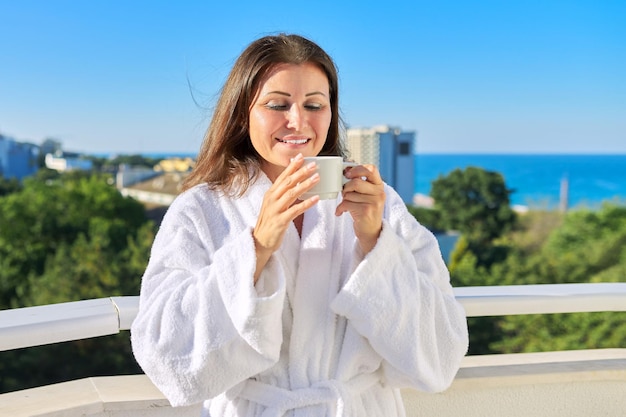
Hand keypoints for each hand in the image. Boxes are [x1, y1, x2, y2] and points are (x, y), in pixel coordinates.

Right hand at [252, 153, 319, 281]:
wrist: (260, 241)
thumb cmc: (269, 222)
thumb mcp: (273, 204)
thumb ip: (282, 193)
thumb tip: (294, 181)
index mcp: (270, 194)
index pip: (282, 176)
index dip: (292, 166)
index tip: (301, 156)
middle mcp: (272, 199)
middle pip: (288, 182)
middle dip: (301, 172)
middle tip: (313, 165)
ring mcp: (275, 210)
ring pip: (292, 193)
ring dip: (305, 184)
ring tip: (317, 178)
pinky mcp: (280, 221)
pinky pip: (295, 210)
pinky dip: (306, 204)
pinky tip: (316, 199)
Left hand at [335, 164, 384, 253]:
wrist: (371, 231)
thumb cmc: (364, 209)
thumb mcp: (366, 194)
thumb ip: (359, 182)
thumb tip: (346, 168)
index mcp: (379, 185)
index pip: (371, 169)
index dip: (357, 169)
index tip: (348, 174)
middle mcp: (379, 193)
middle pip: (356, 182)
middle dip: (346, 188)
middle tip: (346, 194)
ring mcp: (374, 203)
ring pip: (349, 194)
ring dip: (344, 199)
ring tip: (347, 204)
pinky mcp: (366, 212)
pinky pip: (346, 204)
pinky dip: (339, 208)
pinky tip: (340, 212)